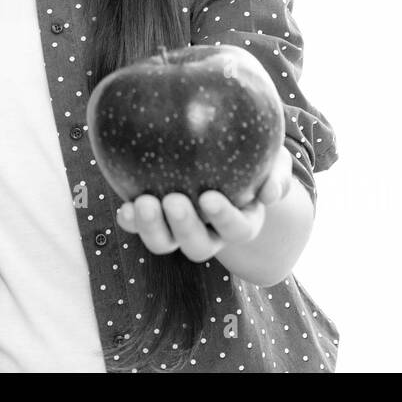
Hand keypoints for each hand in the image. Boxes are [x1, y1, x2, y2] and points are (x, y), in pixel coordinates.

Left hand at [114, 145, 292, 261]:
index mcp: (241, 222)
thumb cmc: (253, 156)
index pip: (237, 229)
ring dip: (152, 228)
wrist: (225, 155)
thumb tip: (271, 192)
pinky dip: (131, 222)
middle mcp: (210, 233)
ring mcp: (179, 230)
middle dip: (184, 228)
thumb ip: (277, 173)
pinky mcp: (155, 219)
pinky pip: (139, 226)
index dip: (224, 218)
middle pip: (197, 246)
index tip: (209, 197)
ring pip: (165, 243)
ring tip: (143, 203)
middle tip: (174, 200)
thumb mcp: (274, 160)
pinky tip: (124, 209)